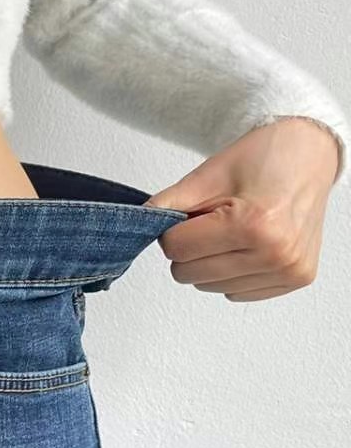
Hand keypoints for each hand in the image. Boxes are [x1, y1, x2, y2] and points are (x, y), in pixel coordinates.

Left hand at [143, 116, 340, 300]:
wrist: (310, 154)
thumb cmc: (264, 158)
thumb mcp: (208, 174)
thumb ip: (168, 203)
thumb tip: (137, 223)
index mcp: (253, 225)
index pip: (176, 250)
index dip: (175, 230)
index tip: (192, 214)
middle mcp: (275, 253)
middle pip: (189, 274)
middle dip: (192, 248)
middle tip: (215, 221)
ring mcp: (288, 270)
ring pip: (210, 287)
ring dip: (212, 262)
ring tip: (236, 230)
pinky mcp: (296, 279)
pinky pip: (236, 292)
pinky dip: (233, 272)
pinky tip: (251, 245)